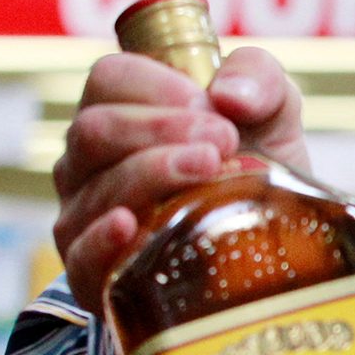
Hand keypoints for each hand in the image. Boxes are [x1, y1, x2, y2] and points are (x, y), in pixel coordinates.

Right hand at [52, 46, 305, 314]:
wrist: (271, 247)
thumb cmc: (257, 168)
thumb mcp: (273, 113)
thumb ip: (258, 78)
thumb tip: (231, 95)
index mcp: (121, 112)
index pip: (110, 80)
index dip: (158, 86)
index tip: (213, 108)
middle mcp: (91, 163)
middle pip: (96, 131)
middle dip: (161, 129)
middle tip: (223, 142)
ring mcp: (86, 218)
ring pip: (97, 188)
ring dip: (154, 174)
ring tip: (211, 172)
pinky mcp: (97, 276)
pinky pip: (81, 256)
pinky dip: (102, 239)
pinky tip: (131, 226)